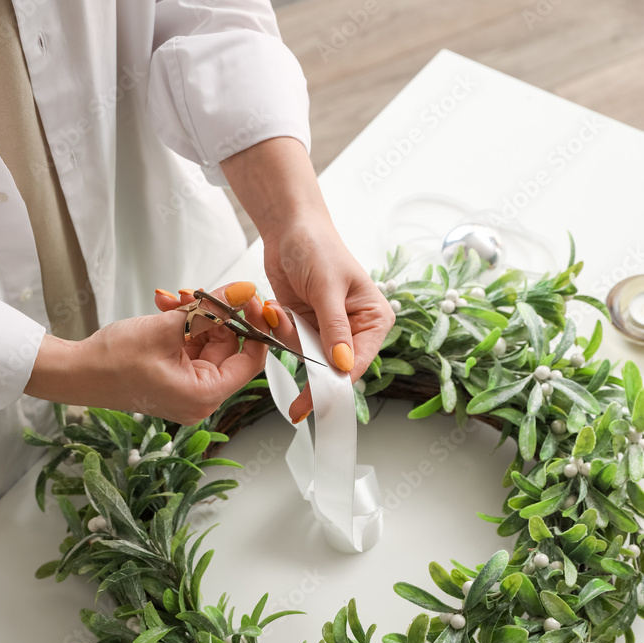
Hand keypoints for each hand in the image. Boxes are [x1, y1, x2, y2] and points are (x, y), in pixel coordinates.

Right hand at [25, 281, 267, 423]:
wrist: (77, 372)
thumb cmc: (112, 361)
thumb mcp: (166, 327)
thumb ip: (209, 309)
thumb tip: (241, 292)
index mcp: (204, 395)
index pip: (250, 362)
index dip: (254, 328)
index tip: (250, 301)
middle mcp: (200, 399)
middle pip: (228, 350)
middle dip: (215, 317)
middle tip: (199, 294)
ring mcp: (187, 391)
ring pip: (208, 345)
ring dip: (195, 318)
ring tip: (171, 301)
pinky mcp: (175, 381)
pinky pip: (192, 350)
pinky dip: (184, 328)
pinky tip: (167, 311)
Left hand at [261, 217, 394, 421]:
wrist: (289, 228)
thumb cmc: (317, 247)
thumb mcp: (327, 287)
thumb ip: (334, 328)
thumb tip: (343, 365)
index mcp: (373, 319)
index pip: (357, 361)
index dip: (338, 383)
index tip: (321, 403)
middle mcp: (355, 329)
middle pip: (334, 369)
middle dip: (310, 370)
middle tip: (297, 409)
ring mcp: (329, 330)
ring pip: (309, 357)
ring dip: (289, 339)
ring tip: (277, 309)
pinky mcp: (307, 326)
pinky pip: (292, 344)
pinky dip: (280, 331)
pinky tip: (275, 307)